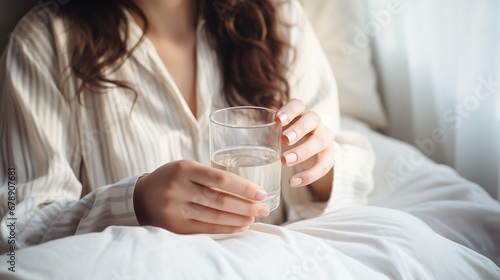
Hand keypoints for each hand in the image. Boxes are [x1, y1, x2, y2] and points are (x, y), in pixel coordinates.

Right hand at [133, 160, 269, 233]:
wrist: (141, 197)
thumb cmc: (172, 178)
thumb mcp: (187, 167)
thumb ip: (210, 176)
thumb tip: (246, 189)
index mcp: (184, 169)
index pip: (220, 178)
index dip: (243, 187)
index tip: (261, 193)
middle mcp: (179, 189)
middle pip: (220, 200)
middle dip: (247, 206)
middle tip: (264, 209)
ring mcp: (176, 209)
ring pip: (215, 217)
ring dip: (240, 219)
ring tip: (255, 218)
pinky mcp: (176, 226)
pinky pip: (206, 229)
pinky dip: (226, 228)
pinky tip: (240, 226)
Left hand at [275, 99, 334, 199]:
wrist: (312, 154)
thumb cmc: (288, 141)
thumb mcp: (278, 135)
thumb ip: (265, 135)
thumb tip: (236, 141)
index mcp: (300, 114)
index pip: (298, 105)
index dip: (289, 110)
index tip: (278, 120)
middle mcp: (315, 124)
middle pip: (313, 119)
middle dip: (299, 129)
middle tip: (284, 140)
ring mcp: (324, 139)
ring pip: (320, 141)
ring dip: (303, 151)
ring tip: (284, 161)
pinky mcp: (329, 157)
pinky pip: (323, 166)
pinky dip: (307, 175)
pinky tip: (292, 182)